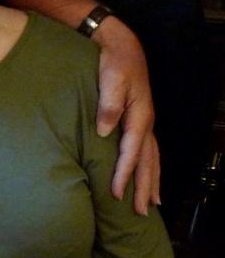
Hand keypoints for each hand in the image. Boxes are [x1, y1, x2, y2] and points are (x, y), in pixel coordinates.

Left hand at [92, 15, 160, 213]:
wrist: (120, 45)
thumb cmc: (112, 62)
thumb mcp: (110, 78)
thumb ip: (108, 104)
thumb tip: (105, 131)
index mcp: (138, 116)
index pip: (131, 152)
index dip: (123, 174)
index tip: (116, 194)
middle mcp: (145, 122)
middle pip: (147, 161)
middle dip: (143, 187)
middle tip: (139, 212)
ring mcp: (144, 122)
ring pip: (151, 158)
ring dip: (150, 181)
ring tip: (150, 203)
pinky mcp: (139, 120)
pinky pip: (148, 150)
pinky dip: (149, 167)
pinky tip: (147, 177)